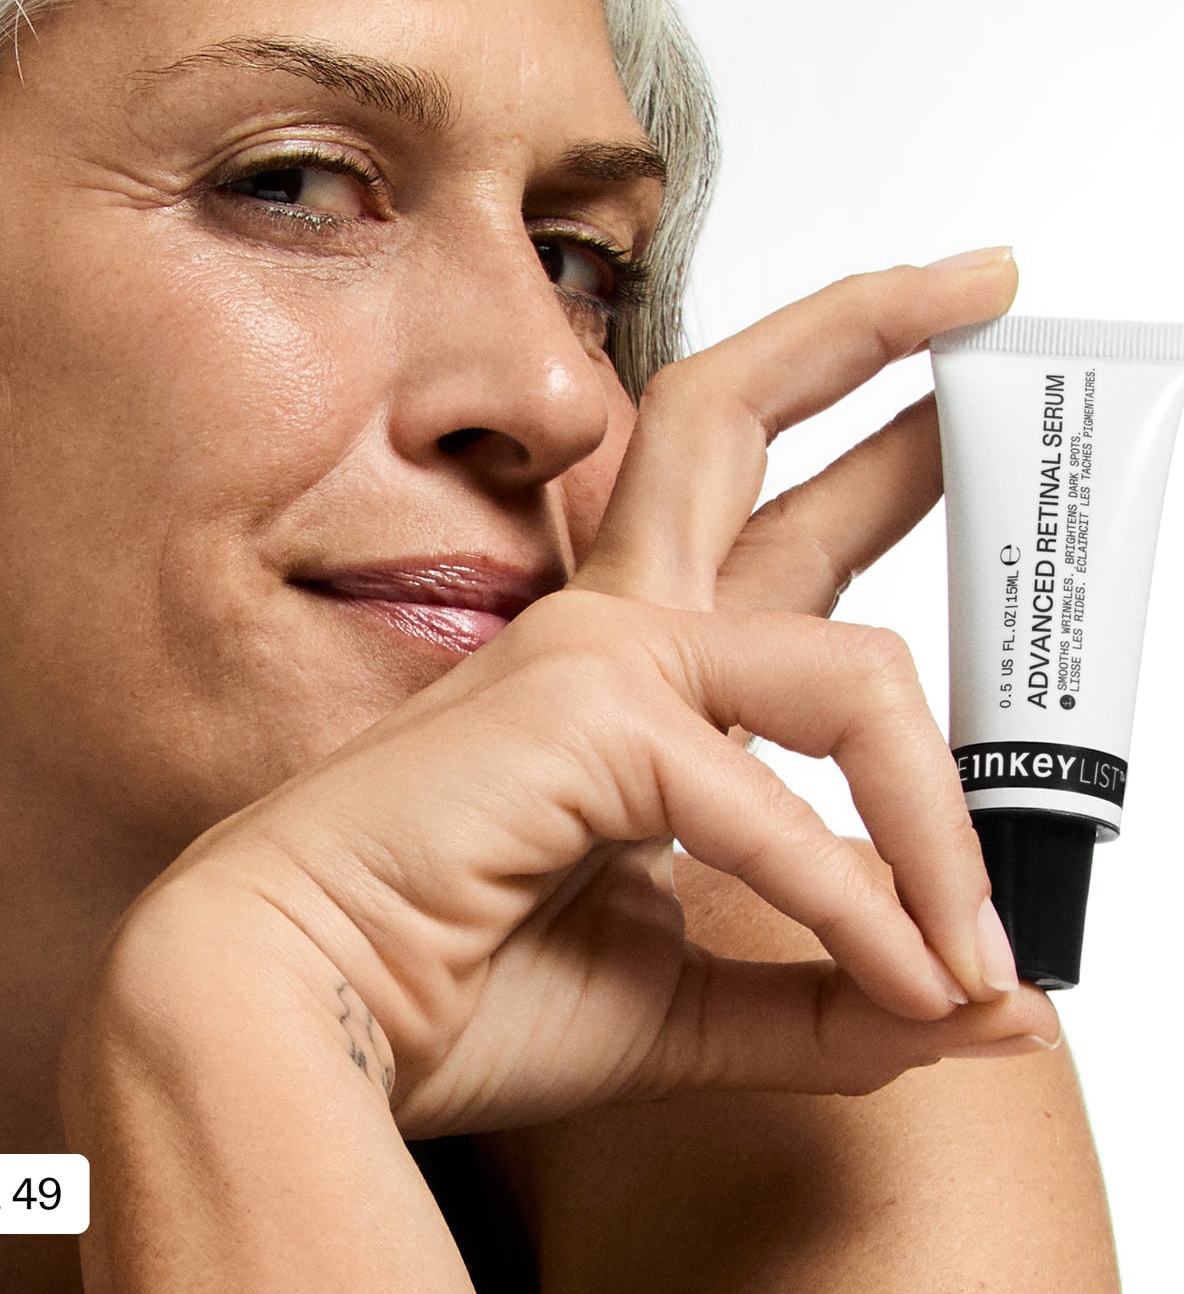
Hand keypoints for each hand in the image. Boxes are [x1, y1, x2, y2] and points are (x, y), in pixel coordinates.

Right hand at [94, 251, 1056, 1137]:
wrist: (303, 1006)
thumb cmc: (449, 981)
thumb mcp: (688, 991)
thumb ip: (828, 984)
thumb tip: (989, 1015)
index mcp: (629, 672)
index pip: (756, 523)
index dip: (864, 470)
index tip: (958, 439)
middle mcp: (613, 626)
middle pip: (734, 422)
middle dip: (864, 336)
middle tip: (983, 278)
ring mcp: (594, 648)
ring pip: (849, 667)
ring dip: (944, 808)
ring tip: (988, 937)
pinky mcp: (582, 706)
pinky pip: (768, 809)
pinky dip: (843, 913)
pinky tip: (898, 993)